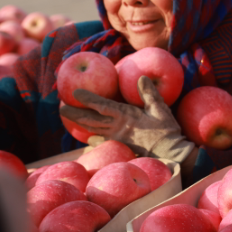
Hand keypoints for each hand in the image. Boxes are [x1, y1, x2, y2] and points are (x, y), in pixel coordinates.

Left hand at [58, 76, 196, 167]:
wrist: (170, 153)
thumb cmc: (166, 130)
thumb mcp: (160, 109)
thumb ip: (150, 93)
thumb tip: (142, 77)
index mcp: (126, 117)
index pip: (103, 106)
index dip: (89, 99)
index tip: (75, 93)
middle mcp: (118, 127)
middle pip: (92, 120)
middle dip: (76, 114)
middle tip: (61, 109)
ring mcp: (118, 137)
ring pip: (94, 129)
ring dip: (80, 123)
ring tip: (69, 117)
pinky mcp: (122, 143)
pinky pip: (103, 139)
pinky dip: (93, 136)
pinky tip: (88, 135)